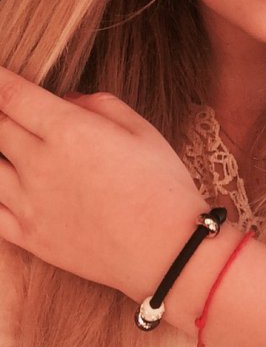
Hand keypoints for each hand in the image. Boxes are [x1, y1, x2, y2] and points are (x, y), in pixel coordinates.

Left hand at [0, 65, 205, 299]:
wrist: (168, 250)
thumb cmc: (162, 185)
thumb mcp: (140, 129)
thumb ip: (97, 104)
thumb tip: (65, 100)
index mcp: (68, 131)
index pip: (12, 95)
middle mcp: (40, 164)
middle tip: (8, 110)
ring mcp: (29, 203)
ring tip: (11, 147)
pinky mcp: (29, 236)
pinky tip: (3, 183)